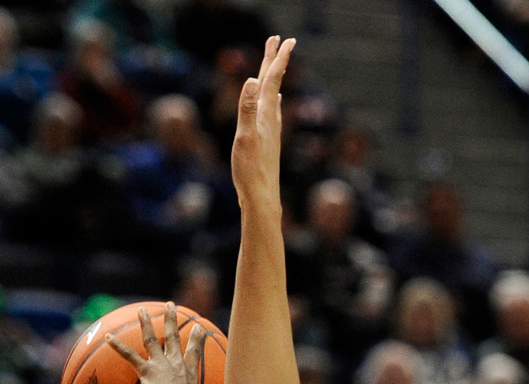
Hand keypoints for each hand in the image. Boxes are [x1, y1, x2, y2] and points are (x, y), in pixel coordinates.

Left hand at [106, 302, 203, 383]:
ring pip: (151, 339)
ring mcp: (160, 365)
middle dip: (171, 320)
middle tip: (170, 306)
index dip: (196, 338)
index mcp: (189, 371)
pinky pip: (130, 356)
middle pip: (173, 337)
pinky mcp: (147, 371)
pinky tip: (108, 337)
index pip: (194, 351)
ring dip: (146, 323)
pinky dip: (118, 347)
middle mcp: (175, 363)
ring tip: (142, 310)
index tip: (198, 326)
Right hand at [231, 35, 294, 206]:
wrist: (262, 199)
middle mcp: (271, 122)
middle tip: (279, 41)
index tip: (283, 39)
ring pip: (274, 99)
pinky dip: (273, 104)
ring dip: (274, 81)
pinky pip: (272, 116)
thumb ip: (247, 109)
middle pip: (274, 85)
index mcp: (264, 116)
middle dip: (275, 62)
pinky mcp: (268, 144)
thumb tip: (253, 81)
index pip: (271, 81)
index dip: (277, 59)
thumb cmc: (250, 171)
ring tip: (276, 69)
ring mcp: (271, 133)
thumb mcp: (244, 138)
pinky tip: (275, 108)